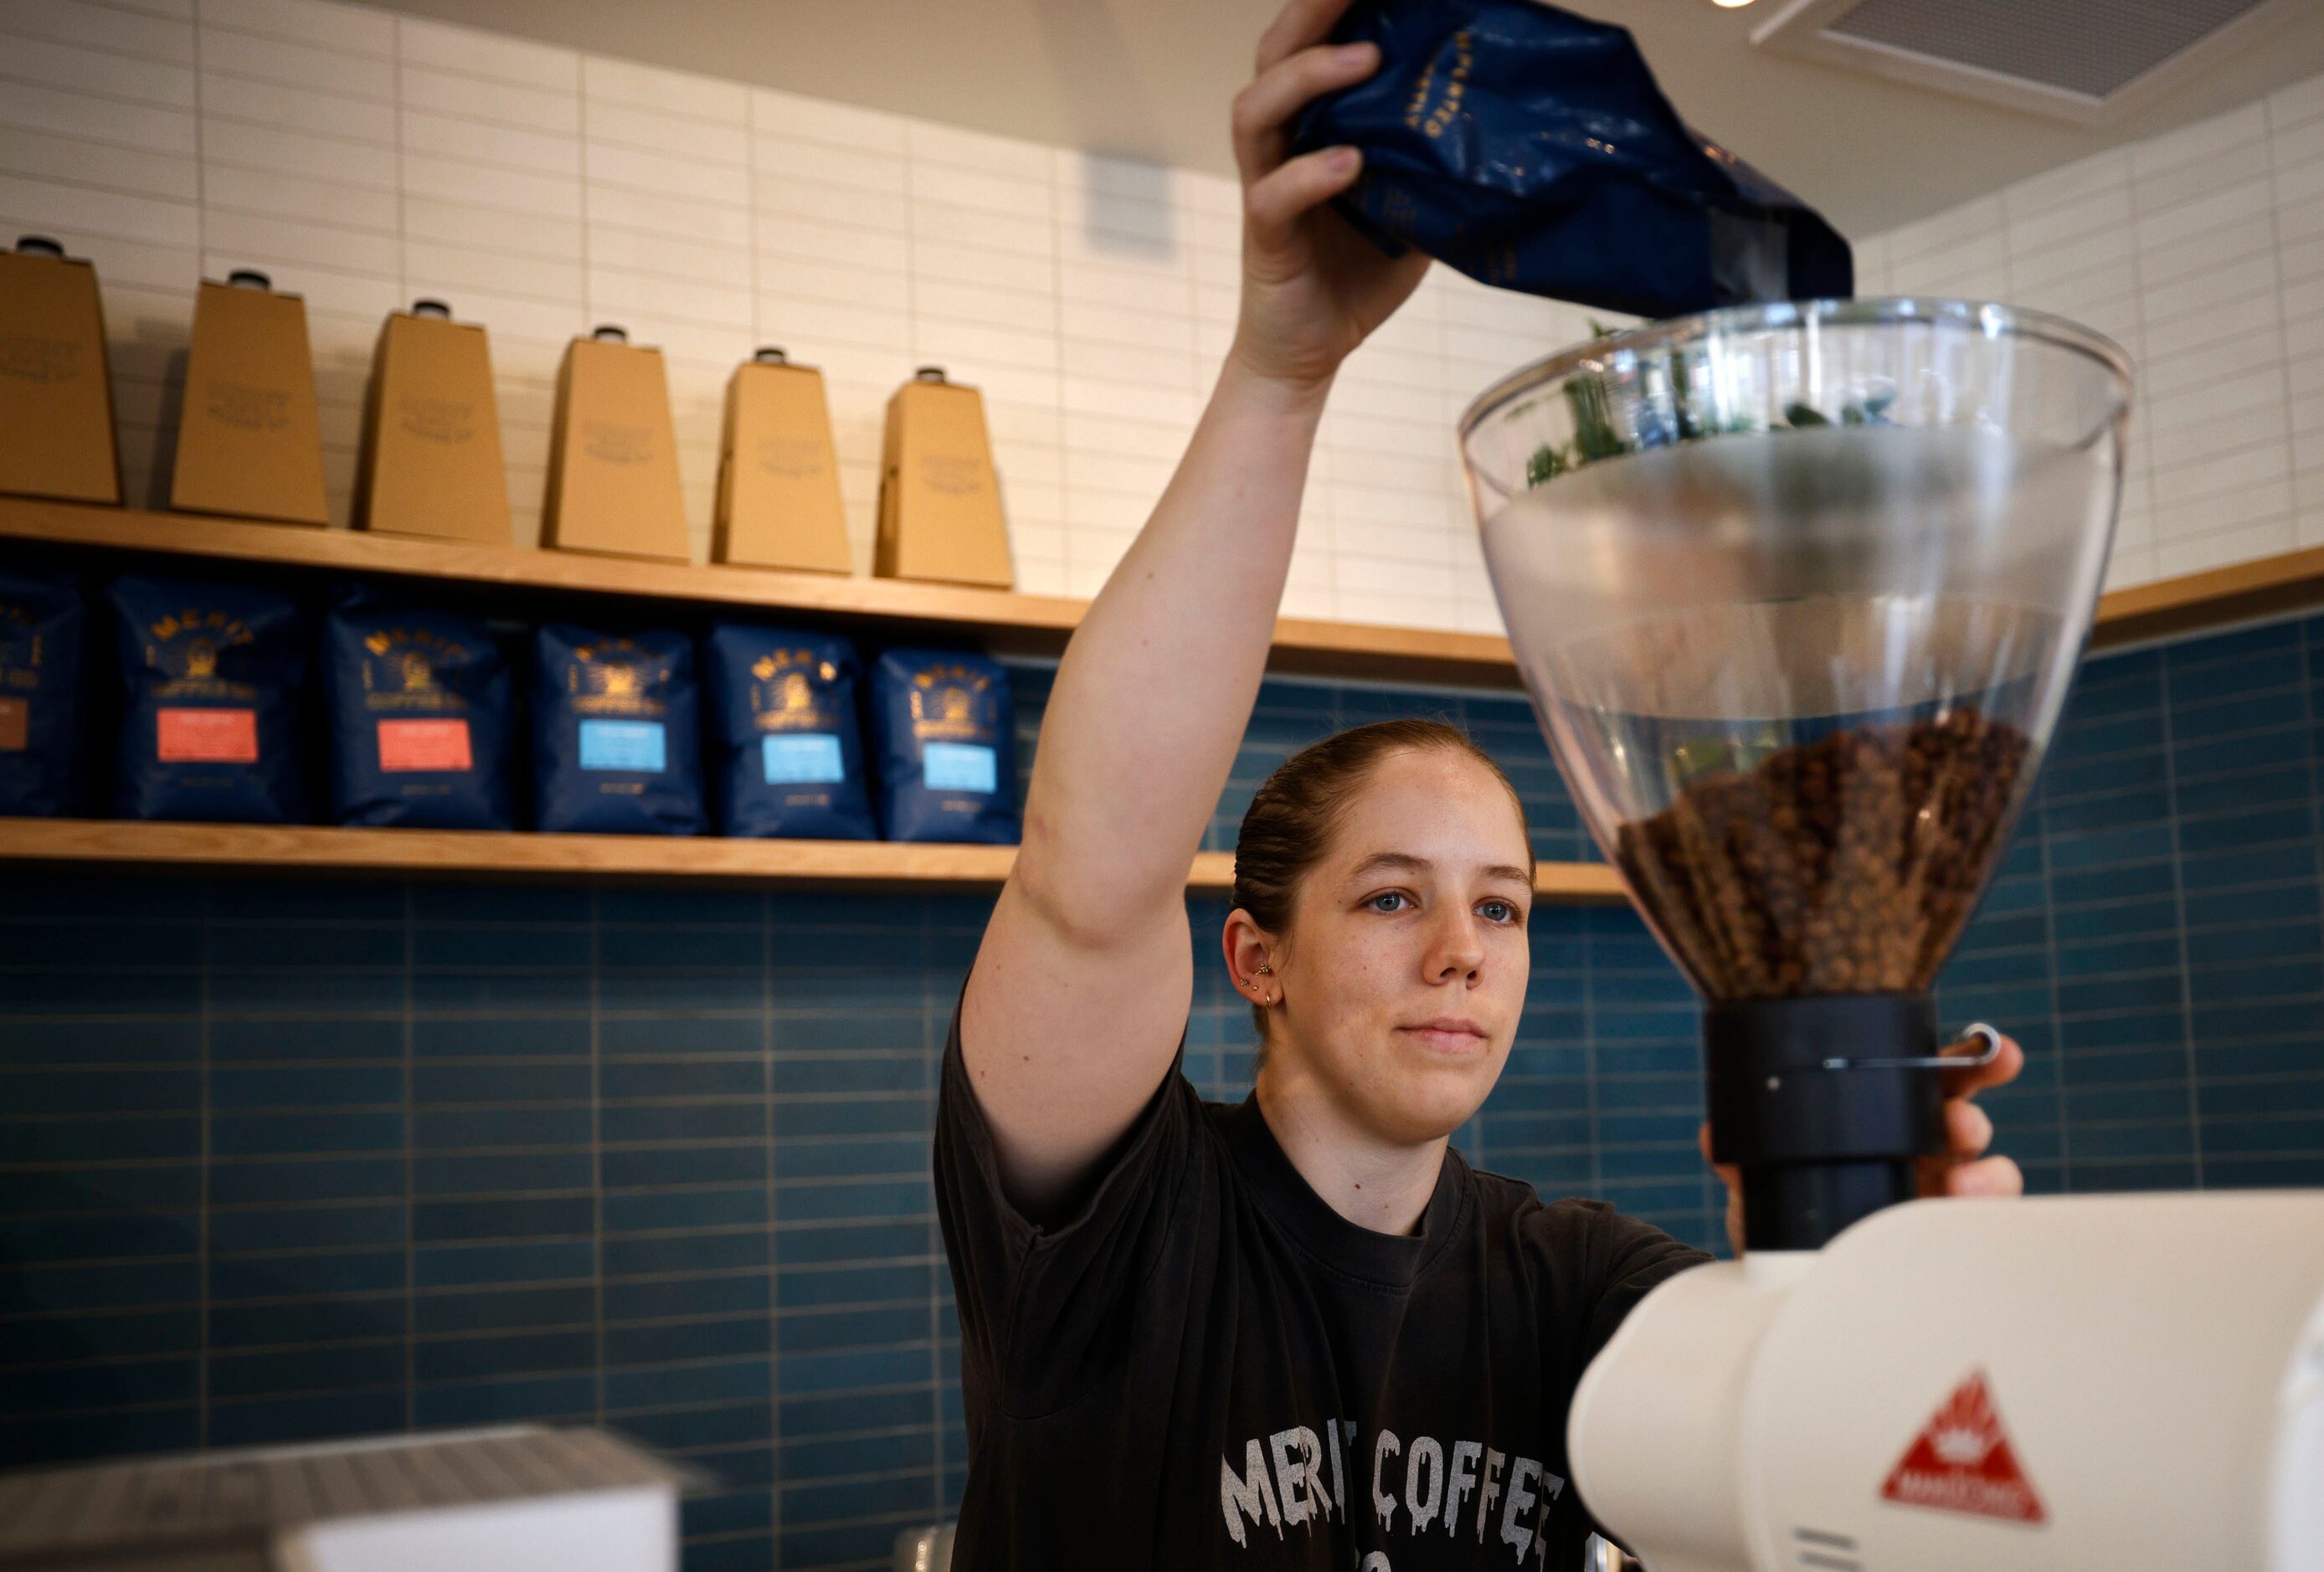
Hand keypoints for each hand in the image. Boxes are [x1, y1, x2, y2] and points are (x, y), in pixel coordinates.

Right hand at [1227, 0, 1429, 398]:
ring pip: (1257, 111)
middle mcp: (1280, 144)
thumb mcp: (1416, 208)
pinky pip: (1273, 196)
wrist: (1310, 353)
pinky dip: (1309, 174)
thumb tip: (1503, 124)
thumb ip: (1435, 163)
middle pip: (1273, 56)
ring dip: (1308, 77)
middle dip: (1311, 12)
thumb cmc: (1357, 275)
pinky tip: (1350, 163)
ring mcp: (1265, 187)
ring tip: (1363, 59)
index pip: (1313, 47)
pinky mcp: (1263, 239)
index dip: (1335, 6)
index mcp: (1312, 126)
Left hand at [1700, 1032, 2026, 1255]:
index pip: (1926, 1077)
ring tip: (1961, 1185)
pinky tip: (1958, 1228)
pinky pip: (1978, 1231)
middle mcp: (1919, 1150)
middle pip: (1965, 1118)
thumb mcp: (1757, 1181)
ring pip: (1987, 1174)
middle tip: (1960, 1124)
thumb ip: (1740, 1158)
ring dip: (1986, 1175)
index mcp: (1881, 1117)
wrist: (1777, 1281)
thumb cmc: (1781, 1212)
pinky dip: (1978, 1227)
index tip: (1992, 1049)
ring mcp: (1937, 1196)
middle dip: (1971, 1114)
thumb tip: (1716, 1137)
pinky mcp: (1942, 1242)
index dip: (1966, 1059)